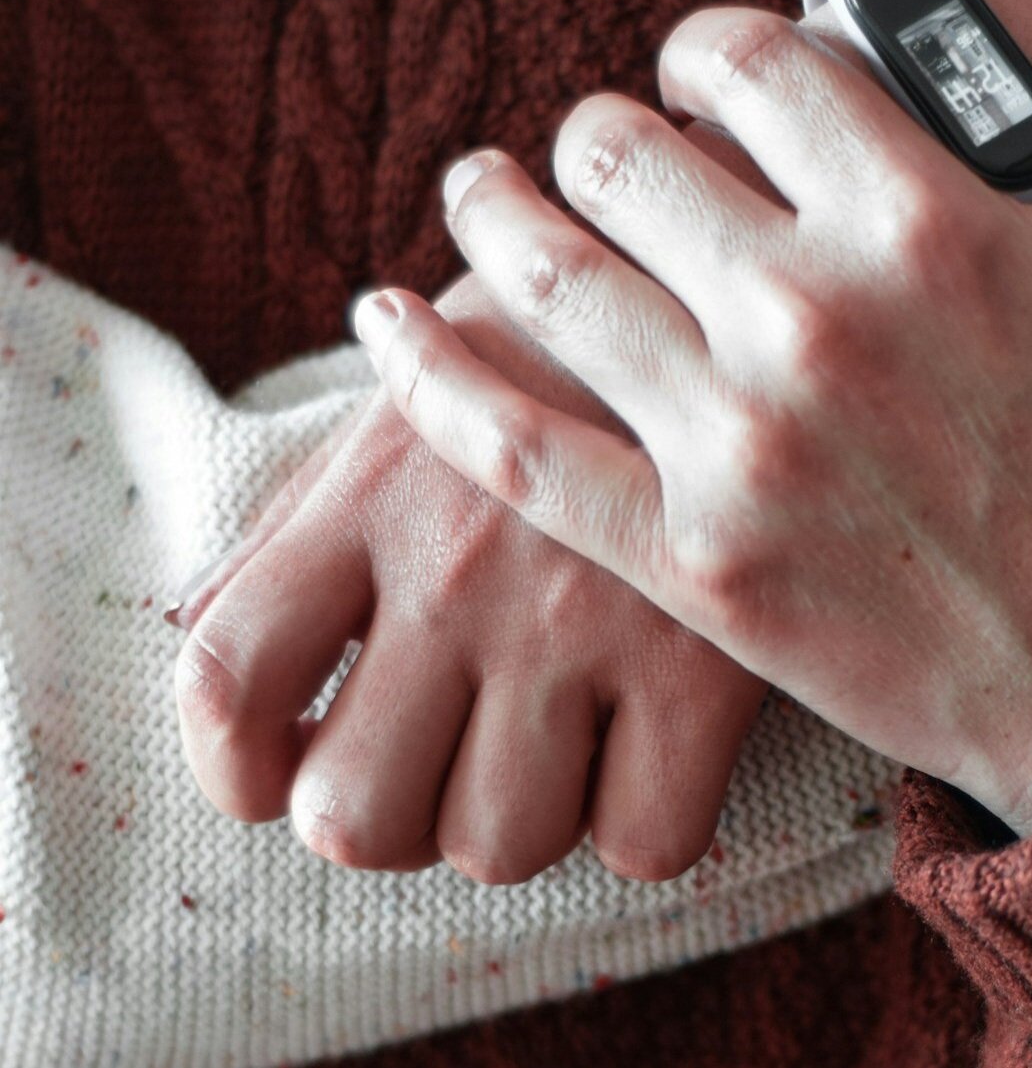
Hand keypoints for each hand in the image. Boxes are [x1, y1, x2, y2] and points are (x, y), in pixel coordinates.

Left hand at [172, 278, 765, 883]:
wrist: (729, 291)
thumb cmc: (552, 356)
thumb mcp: (409, 397)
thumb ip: (299, 517)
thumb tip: (198, 617)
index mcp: (370, 496)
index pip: (228, 681)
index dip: (228, 771)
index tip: (273, 774)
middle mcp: (460, 567)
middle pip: (355, 816)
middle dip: (383, 814)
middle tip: (433, 759)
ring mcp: (586, 617)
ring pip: (498, 845)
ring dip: (514, 816)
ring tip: (549, 743)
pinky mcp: (708, 657)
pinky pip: (646, 839)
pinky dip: (638, 819)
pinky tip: (646, 751)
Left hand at [351, 0, 1031, 835]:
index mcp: (927, 219)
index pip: (752, 56)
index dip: (715, 39)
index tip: (712, 65)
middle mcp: (813, 316)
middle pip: (623, 148)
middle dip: (609, 126)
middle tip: (615, 148)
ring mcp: (738, 445)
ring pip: (548, 273)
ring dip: (494, 209)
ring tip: (479, 187)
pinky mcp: (691, 561)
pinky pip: (514, 448)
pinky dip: (430, 376)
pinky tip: (387, 318)